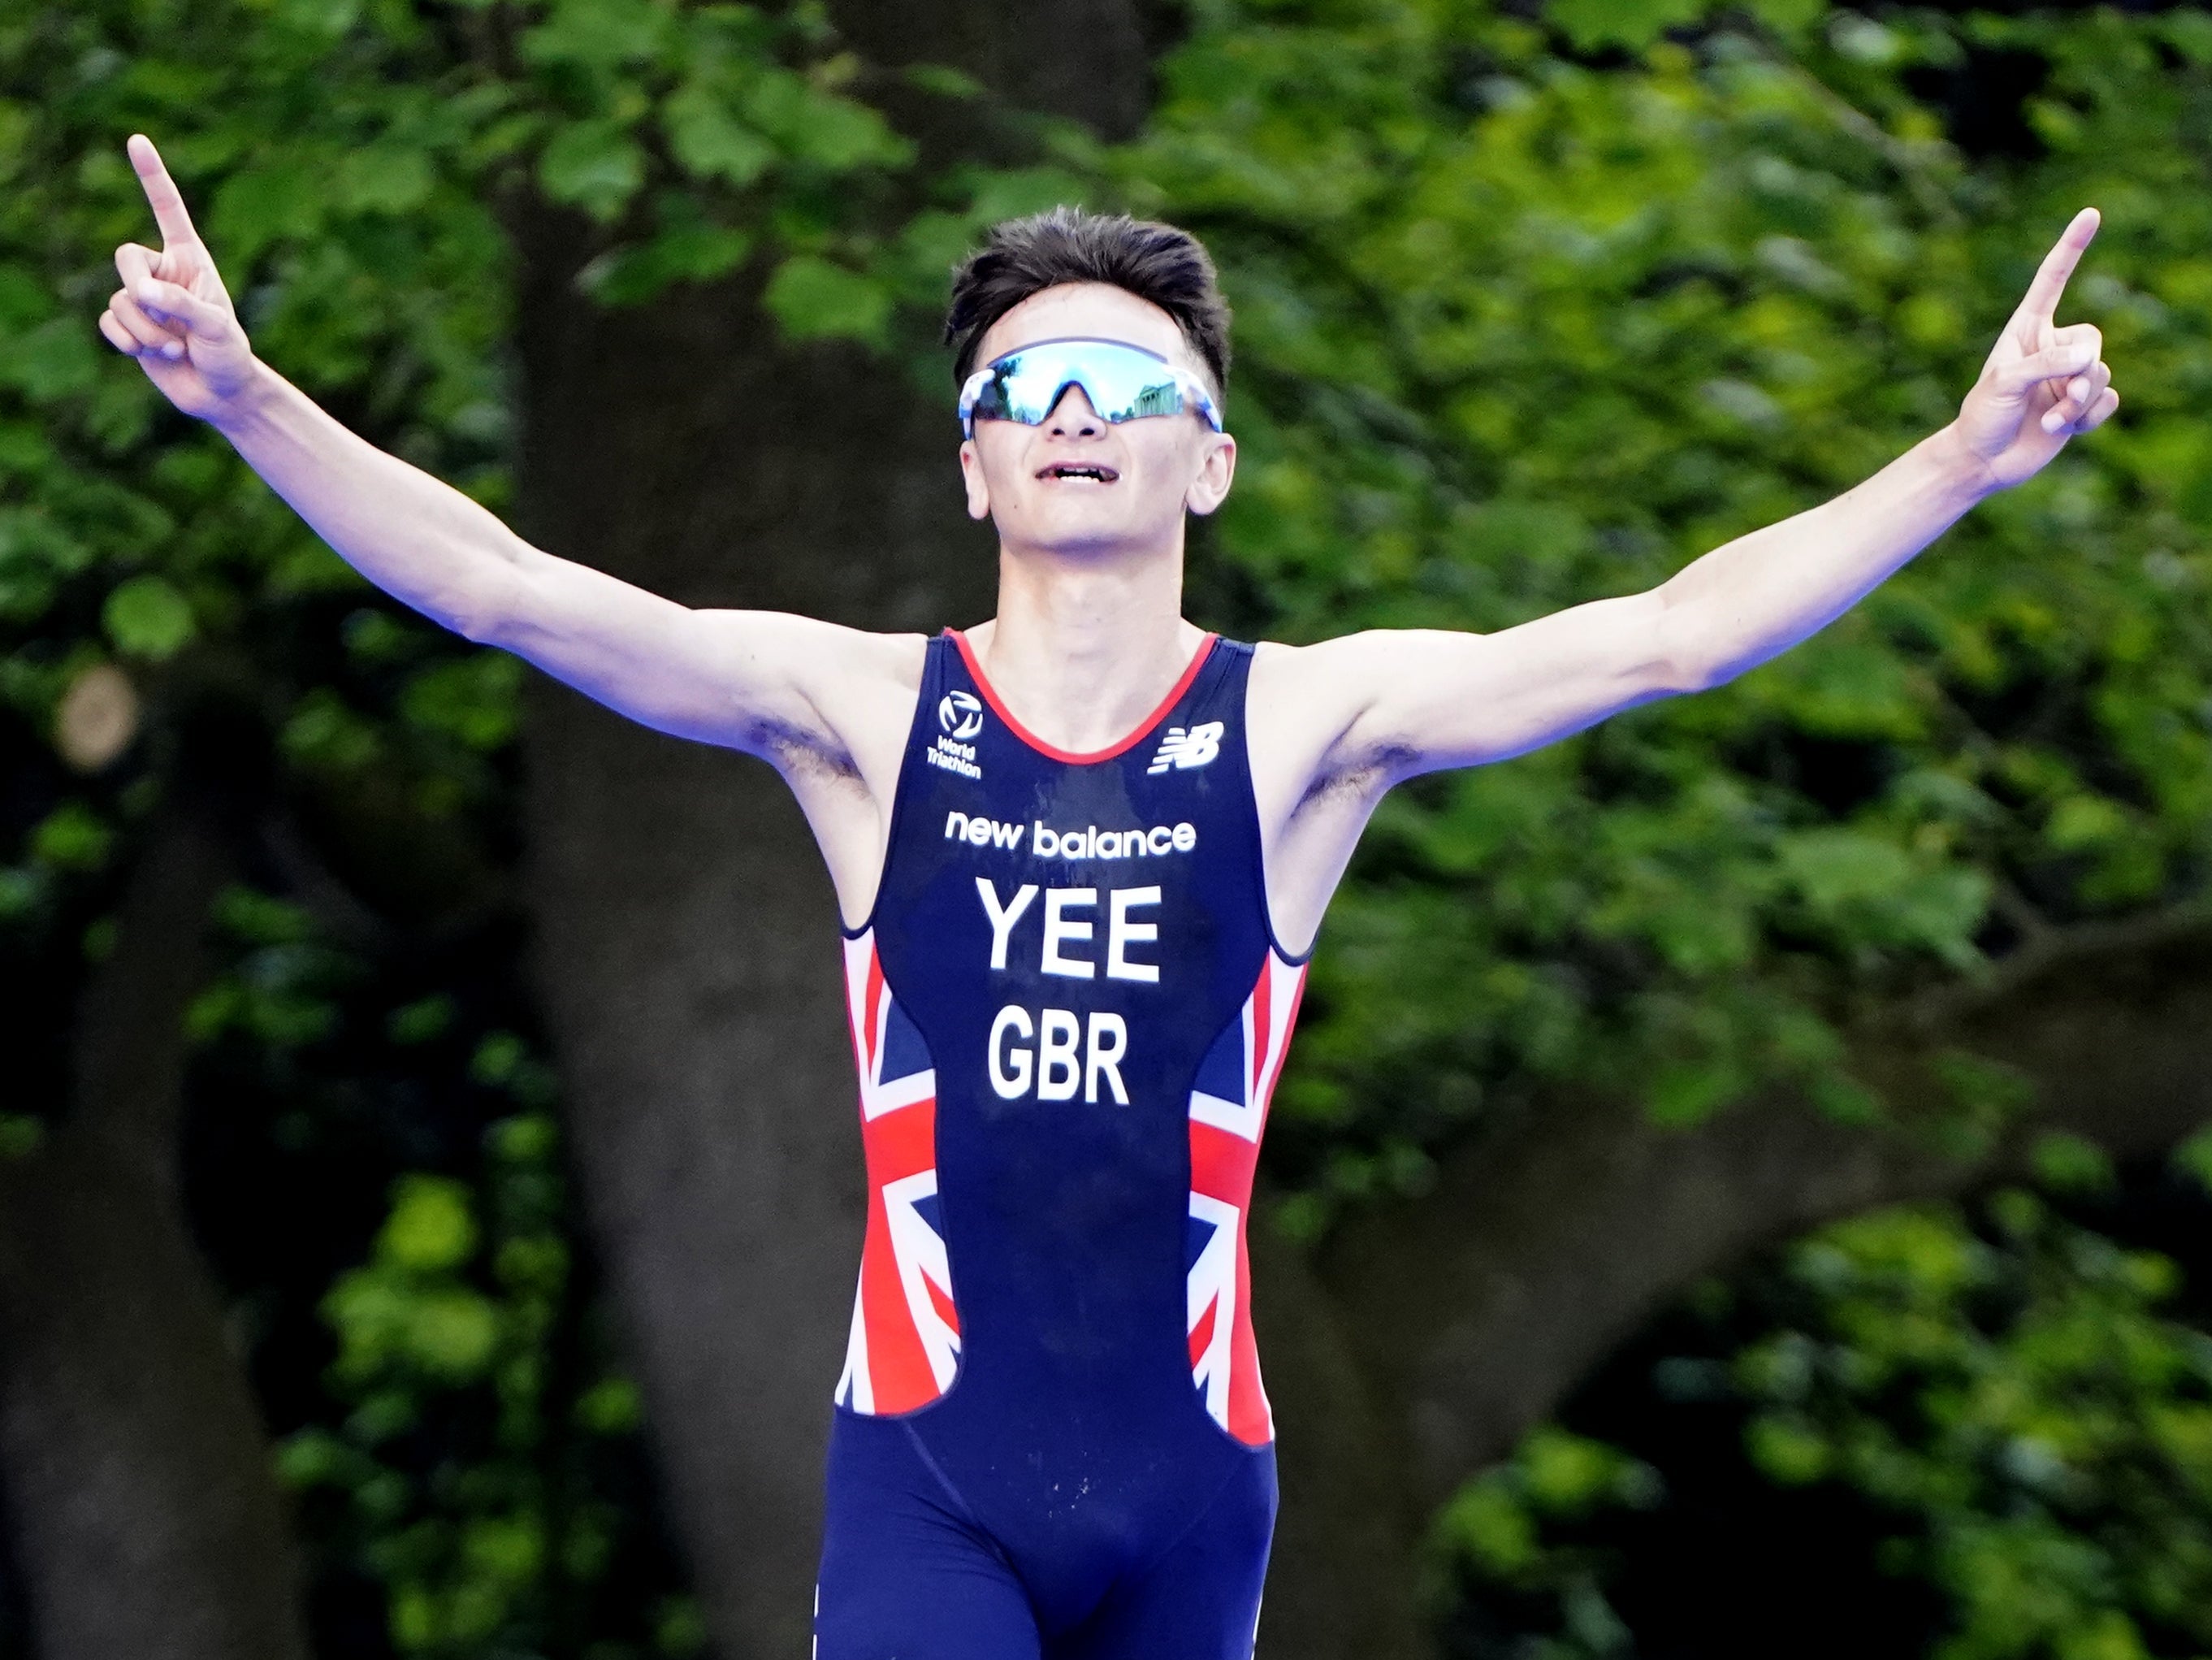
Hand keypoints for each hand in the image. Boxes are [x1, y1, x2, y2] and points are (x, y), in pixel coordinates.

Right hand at [98, 134, 258, 423]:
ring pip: (120, 300)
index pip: (167, 210)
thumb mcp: (215, 325)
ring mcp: (144, 299)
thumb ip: (181, 303)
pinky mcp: (129, 326)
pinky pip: (109, 322)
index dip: (152, 176)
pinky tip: (150, 355)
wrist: (221, 393)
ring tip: (176, 348)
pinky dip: (128, 341)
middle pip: (124, 257)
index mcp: (190, 259)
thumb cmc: (228, 354)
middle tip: (167, 317)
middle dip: (140, 291)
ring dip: (147, 330)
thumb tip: (140, 292)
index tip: (137, 140)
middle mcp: (163, 273)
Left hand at [1950, 207, 2119, 492]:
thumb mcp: (2005, 384)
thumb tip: (2086, 361)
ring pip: (2101, 374)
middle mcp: (2051, 348)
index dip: (2071, 248)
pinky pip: (2108, 400)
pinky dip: (2089, 416)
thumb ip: (2044, 364)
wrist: (1983, 462)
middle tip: (2062, 392)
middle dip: (2081, 369)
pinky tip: (2063, 429)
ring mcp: (2067, 377)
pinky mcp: (2080, 406)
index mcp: (2027, 330)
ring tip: (2051, 419)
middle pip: (2091, 340)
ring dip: (2079, 400)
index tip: (2090, 214)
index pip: (2052, 281)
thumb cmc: (1982, 417)